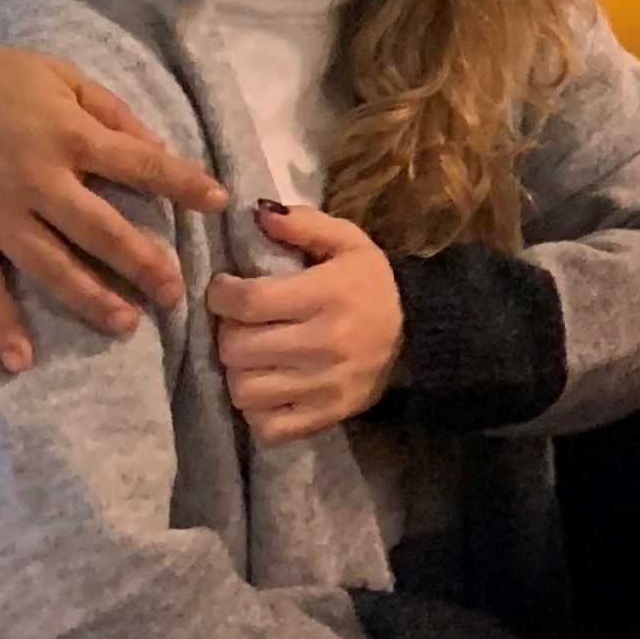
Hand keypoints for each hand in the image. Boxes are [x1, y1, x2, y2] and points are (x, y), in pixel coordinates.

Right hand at [0, 31, 228, 370]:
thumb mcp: (58, 74)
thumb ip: (110, 111)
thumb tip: (154, 147)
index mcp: (71, 135)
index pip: (143, 165)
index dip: (185, 184)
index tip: (220, 203)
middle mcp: (39, 180)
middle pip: (103, 230)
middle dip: (144, 263)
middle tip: (176, 294)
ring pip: (53, 267)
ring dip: (91, 299)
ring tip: (126, 325)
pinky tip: (20, 360)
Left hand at [207, 202, 402, 440]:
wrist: (417, 337)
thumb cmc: (371, 286)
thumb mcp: (348, 243)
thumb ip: (303, 225)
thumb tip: (257, 213)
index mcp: (328, 295)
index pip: (248, 302)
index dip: (222, 296)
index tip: (226, 291)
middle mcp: (324, 343)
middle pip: (237, 349)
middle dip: (227, 334)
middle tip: (241, 325)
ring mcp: (323, 387)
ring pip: (244, 390)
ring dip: (239, 373)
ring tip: (252, 357)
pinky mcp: (324, 417)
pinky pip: (266, 426)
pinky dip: (257, 410)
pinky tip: (268, 388)